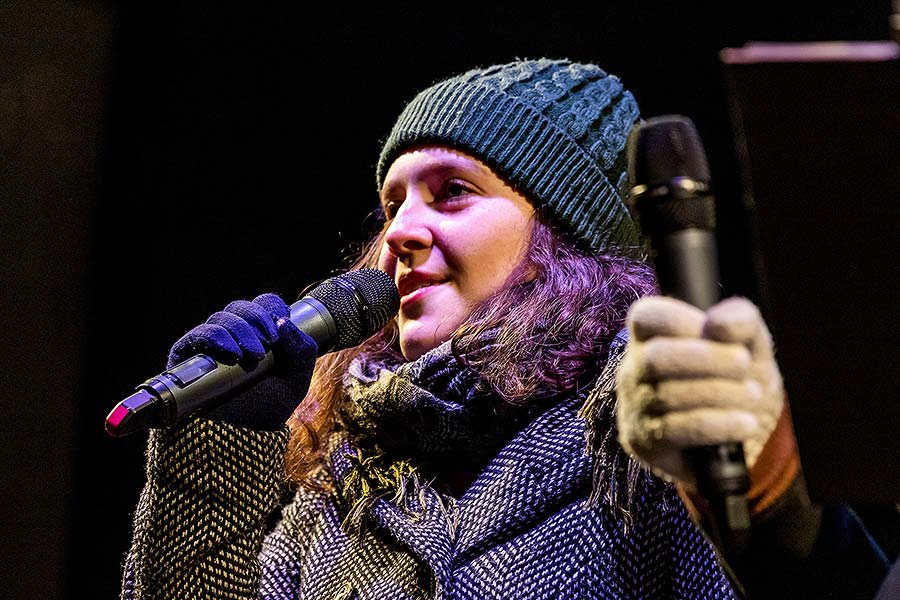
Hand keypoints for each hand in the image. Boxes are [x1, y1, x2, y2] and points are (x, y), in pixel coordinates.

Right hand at [166, 293, 317, 429]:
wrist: (240, 441)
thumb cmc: (266, 410)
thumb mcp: (296, 380)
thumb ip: (302, 350)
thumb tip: (284, 321)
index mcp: (258, 335)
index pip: (262, 305)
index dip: (270, 308)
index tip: (279, 328)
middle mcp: (233, 337)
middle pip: (240, 308)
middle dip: (256, 320)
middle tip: (267, 344)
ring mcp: (210, 347)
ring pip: (220, 319)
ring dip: (239, 331)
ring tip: (251, 356)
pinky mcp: (187, 360)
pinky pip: (196, 336)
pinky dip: (214, 338)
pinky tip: (231, 353)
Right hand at [615, 295, 784, 488]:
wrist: (739, 438)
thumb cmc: (737, 380)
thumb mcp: (751, 344)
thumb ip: (742, 321)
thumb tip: (717, 324)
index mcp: (650, 338)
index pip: (646, 318)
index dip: (683, 320)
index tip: (718, 332)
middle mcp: (633, 370)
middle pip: (656, 357)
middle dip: (708, 359)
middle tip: (744, 363)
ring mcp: (634, 407)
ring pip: (668, 395)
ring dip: (721, 393)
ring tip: (752, 395)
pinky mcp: (644, 441)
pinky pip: (677, 429)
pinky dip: (719, 424)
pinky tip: (745, 423)